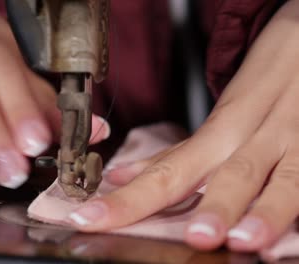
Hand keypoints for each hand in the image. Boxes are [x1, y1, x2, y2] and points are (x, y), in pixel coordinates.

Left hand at [67, 0, 298, 251]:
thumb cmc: (262, 85)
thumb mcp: (219, 116)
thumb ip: (177, 154)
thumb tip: (122, 178)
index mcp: (223, 128)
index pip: (169, 169)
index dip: (129, 198)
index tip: (91, 218)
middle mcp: (258, 134)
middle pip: (228, 172)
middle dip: (210, 205)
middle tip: (194, 237)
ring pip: (284, 177)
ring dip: (265, 209)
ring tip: (242, 238)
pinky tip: (295, 231)